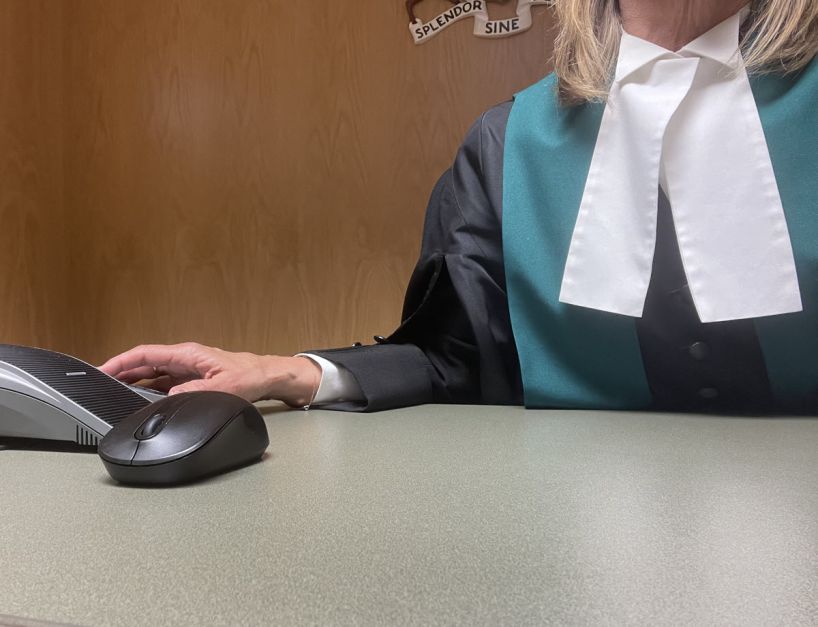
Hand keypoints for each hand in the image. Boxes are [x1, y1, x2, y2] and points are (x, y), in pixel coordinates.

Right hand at [99, 342, 320, 406]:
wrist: (268, 377)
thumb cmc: (250, 375)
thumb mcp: (223, 386)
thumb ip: (196, 391)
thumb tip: (171, 397)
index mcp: (187, 354)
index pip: (145, 354)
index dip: (121, 361)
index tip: (102, 370)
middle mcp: (184, 360)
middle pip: (144, 364)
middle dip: (121, 372)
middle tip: (99, 385)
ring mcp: (187, 370)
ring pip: (152, 374)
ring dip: (134, 383)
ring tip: (114, 393)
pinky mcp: (192, 380)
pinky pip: (163, 384)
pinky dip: (149, 391)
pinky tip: (141, 400)